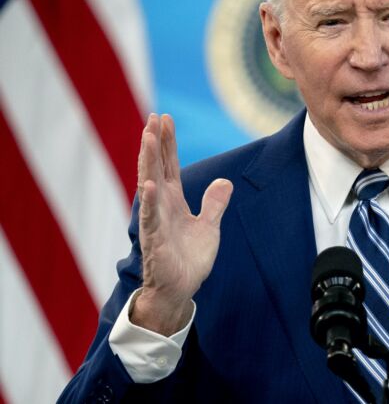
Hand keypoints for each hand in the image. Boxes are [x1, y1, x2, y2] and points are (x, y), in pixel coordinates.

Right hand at [131, 114, 232, 335]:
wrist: (181, 289)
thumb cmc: (190, 259)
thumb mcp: (209, 226)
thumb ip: (215, 203)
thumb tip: (225, 182)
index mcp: (173, 200)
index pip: (169, 164)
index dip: (167, 142)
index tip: (164, 118)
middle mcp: (161, 205)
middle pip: (157, 167)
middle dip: (155, 142)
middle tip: (153, 116)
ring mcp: (155, 220)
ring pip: (149, 185)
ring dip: (148, 161)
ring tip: (146, 137)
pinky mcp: (154, 239)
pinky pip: (150, 217)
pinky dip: (150, 200)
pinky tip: (149, 183)